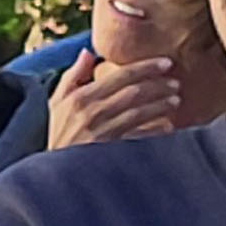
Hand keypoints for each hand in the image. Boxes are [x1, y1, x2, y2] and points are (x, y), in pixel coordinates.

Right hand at [46, 51, 182, 150]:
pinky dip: (155, 131)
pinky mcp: (109, 151)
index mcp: (81, 98)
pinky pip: (139, 137)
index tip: (166, 63)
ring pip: (140, 113)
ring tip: (175, 100)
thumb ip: (73, 76)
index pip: (121, 76)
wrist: (49, 173)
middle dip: (159, 85)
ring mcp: (102, 134)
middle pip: (134, 93)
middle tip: (176, 83)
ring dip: (161, 105)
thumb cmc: (57, 135)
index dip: (147, 68)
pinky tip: (167, 126)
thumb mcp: (57, 104)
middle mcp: (92, 113)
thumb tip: (87, 52)